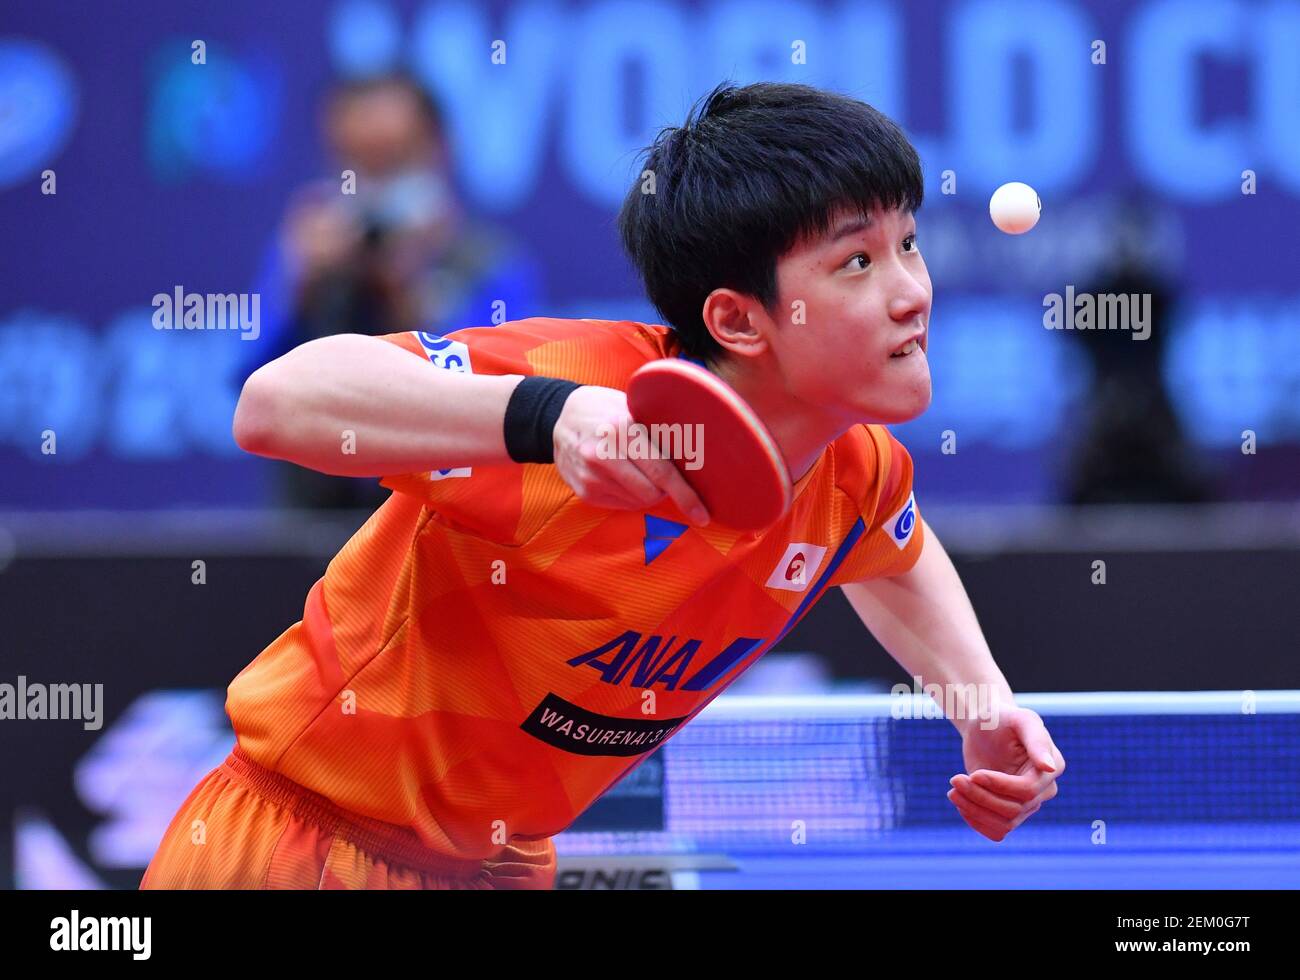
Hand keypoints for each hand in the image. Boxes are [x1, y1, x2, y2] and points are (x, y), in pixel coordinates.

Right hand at [552, 385, 709, 524]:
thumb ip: (658, 433)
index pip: (662, 471)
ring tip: (636, 468)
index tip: (702, 514)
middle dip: (665, 489)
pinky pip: (623, 504)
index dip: (686, 495)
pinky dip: (630, 494)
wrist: (560, 418)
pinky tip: (620, 475)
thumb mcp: (633, 408)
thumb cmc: (606, 410)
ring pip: (638, 501)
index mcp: (621, 429)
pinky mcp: (584, 492)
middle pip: (652, 492)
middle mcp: (602, 454)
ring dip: (647, 491)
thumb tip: (695, 461)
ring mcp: (590, 476)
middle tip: (661, 472)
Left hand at [947, 705, 1064, 841]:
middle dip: (980, 796)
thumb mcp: (1019, 719)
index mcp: (1052, 767)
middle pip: (1013, 810)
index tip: (973, 774)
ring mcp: (1027, 803)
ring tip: (953, 790)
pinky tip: (961, 801)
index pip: (1026, 791)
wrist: (983, 727)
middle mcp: (1044, 790)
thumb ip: (1036, 739)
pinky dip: (976, 821)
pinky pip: (997, 830)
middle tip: (954, 779)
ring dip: (974, 810)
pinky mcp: (1009, 811)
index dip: (998, 786)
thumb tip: (1049, 767)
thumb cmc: (1001, 717)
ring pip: (1004, 824)